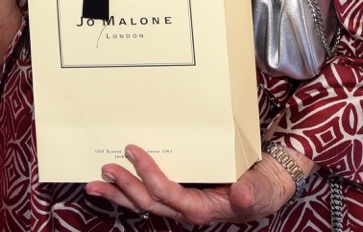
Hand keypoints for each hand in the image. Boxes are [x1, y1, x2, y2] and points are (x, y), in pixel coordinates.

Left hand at [85, 144, 297, 224]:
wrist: (267, 186)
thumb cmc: (263, 188)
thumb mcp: (262, 190)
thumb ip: (252, 192)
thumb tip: (240, 194)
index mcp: (201, 209)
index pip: (168, 195)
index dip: (149, 176)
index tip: (135, 153)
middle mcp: (185, 209)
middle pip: (147, 202)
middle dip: (124, 187)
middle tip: (105, 167)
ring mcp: (178, 203)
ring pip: (142, 202)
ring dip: (118, 193)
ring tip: (94, 182)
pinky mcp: (178, 194)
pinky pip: (149, 194)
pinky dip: (128, 189)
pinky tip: (112, 182)